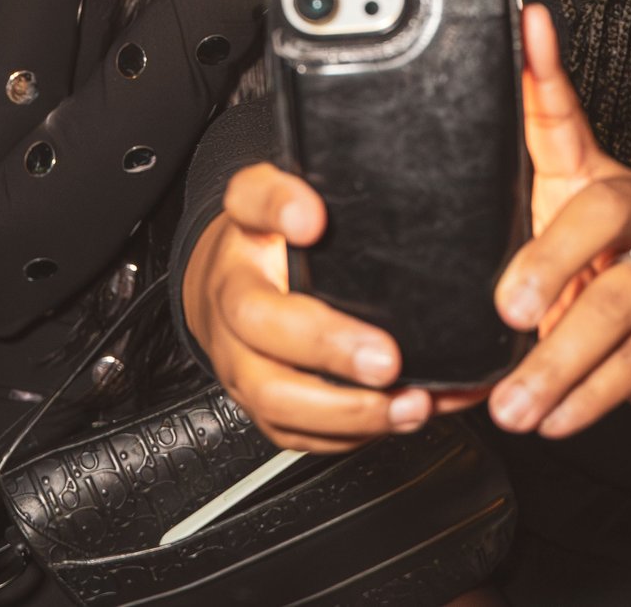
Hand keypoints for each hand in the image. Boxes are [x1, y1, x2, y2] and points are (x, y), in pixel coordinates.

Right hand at [181, 164, 463, 451]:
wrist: (223, 293)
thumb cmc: (261, 249)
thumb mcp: (272, 201)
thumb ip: (287, 194)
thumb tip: (311, 210)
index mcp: (241, 253)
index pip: (248, 213)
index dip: (279, 211)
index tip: (314, 220)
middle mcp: (232, 314)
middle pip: (261, 334)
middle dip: (328, 352)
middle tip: (386, 359)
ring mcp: (244, 369)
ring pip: (279, 404)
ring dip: (348, 412)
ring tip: (408, 404)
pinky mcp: (265, 409)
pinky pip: (298, 436)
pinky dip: (353, 436)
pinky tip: (398, 420)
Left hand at [486, 5, 630, 437]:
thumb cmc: (603, 283)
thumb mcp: (552, 254)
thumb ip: (498, 252)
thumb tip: (410, 291)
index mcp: (597, 179)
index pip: (566, 119)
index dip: (546, 73)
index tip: (527, 25)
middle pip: (600, 215)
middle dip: (547, 264)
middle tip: (502, 308)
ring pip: (618, 305)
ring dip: (557, 362)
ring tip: (513, 404)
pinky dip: (589, 397)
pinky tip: (556, 417)